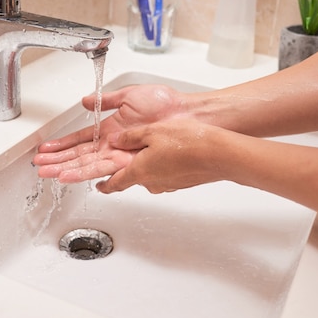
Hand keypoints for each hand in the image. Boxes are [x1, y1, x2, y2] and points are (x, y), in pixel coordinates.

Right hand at [32, 84, 184, 182]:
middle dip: (57, 160)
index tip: (46, 149)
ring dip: (65, 169)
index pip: (80, 139)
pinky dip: (84, 173)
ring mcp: (120, 154)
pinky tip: (70, 177)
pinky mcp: (130, 160)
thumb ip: (106, 100)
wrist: (185, 113)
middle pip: (79, 155)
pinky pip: (103, 168)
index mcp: (110, 129)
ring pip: (87, 164)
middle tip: (39, 166)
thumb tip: (85, 101)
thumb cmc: (165, 103)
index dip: (62, 144)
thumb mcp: (128, 95)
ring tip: (47, 173)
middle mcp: (113, 145)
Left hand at [96, 119, 231, 193]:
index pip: (113, 184)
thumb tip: (115, 140)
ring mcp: (168, 184)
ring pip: (151, 174)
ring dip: (149, 164)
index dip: (103, 185)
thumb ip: (130, 137)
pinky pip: (167, 174)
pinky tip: (172, 152)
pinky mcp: (182, 183)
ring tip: (157, 148)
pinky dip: (165, 165)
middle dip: (128, 167)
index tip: (98, 186)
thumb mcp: (151, 131)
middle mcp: (152, 182)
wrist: (219, 153)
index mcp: (138, 171)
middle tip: (130, 155)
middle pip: (132, 176)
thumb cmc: (188, 142)